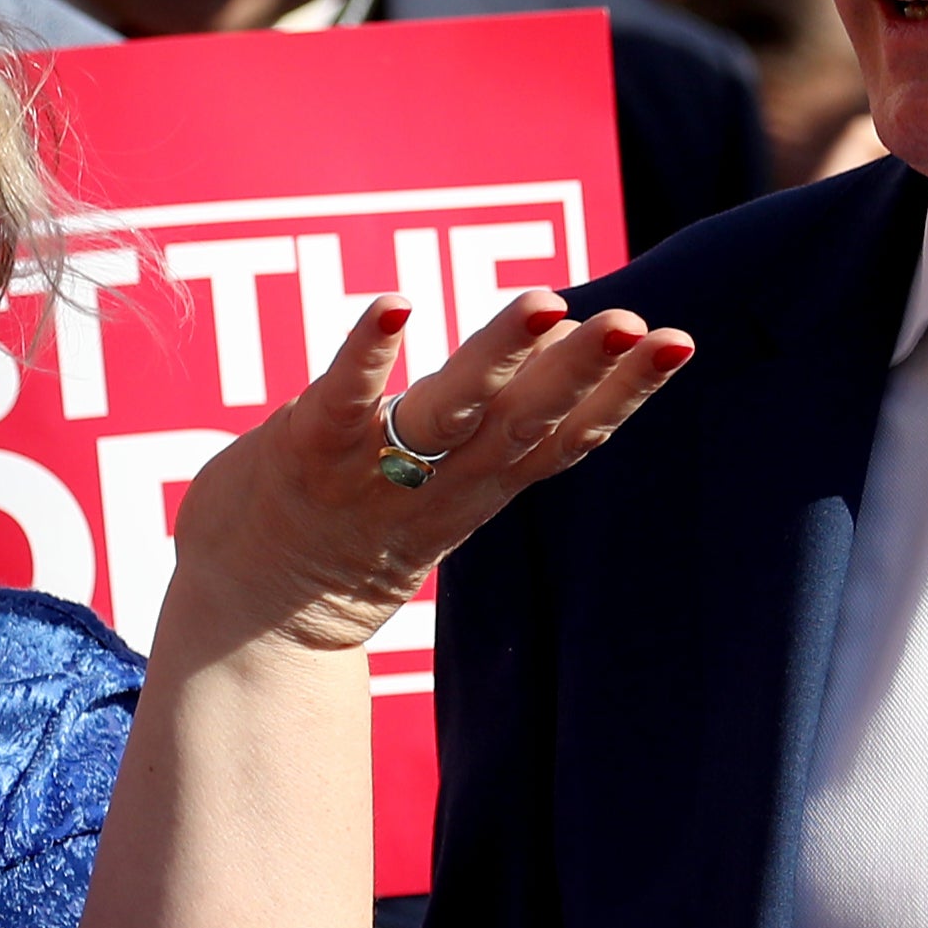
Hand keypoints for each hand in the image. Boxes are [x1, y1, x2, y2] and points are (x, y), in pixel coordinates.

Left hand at [165, 289, 693, 656]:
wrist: (245, 624)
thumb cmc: (340, 535)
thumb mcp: (435, 492)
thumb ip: (485, 434)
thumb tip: (550, 352)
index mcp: (476, 485)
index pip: (565, 437)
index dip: (624, 395)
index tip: (681, 343)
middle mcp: (438, 481)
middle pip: (525, 424)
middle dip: (585, 373)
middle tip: (639, 325)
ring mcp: (373, 469)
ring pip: (449, 410)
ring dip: (498, 356)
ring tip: (545, 303)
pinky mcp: (306, 451)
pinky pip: (342, 399)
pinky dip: (369, 352)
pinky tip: (397, 304)